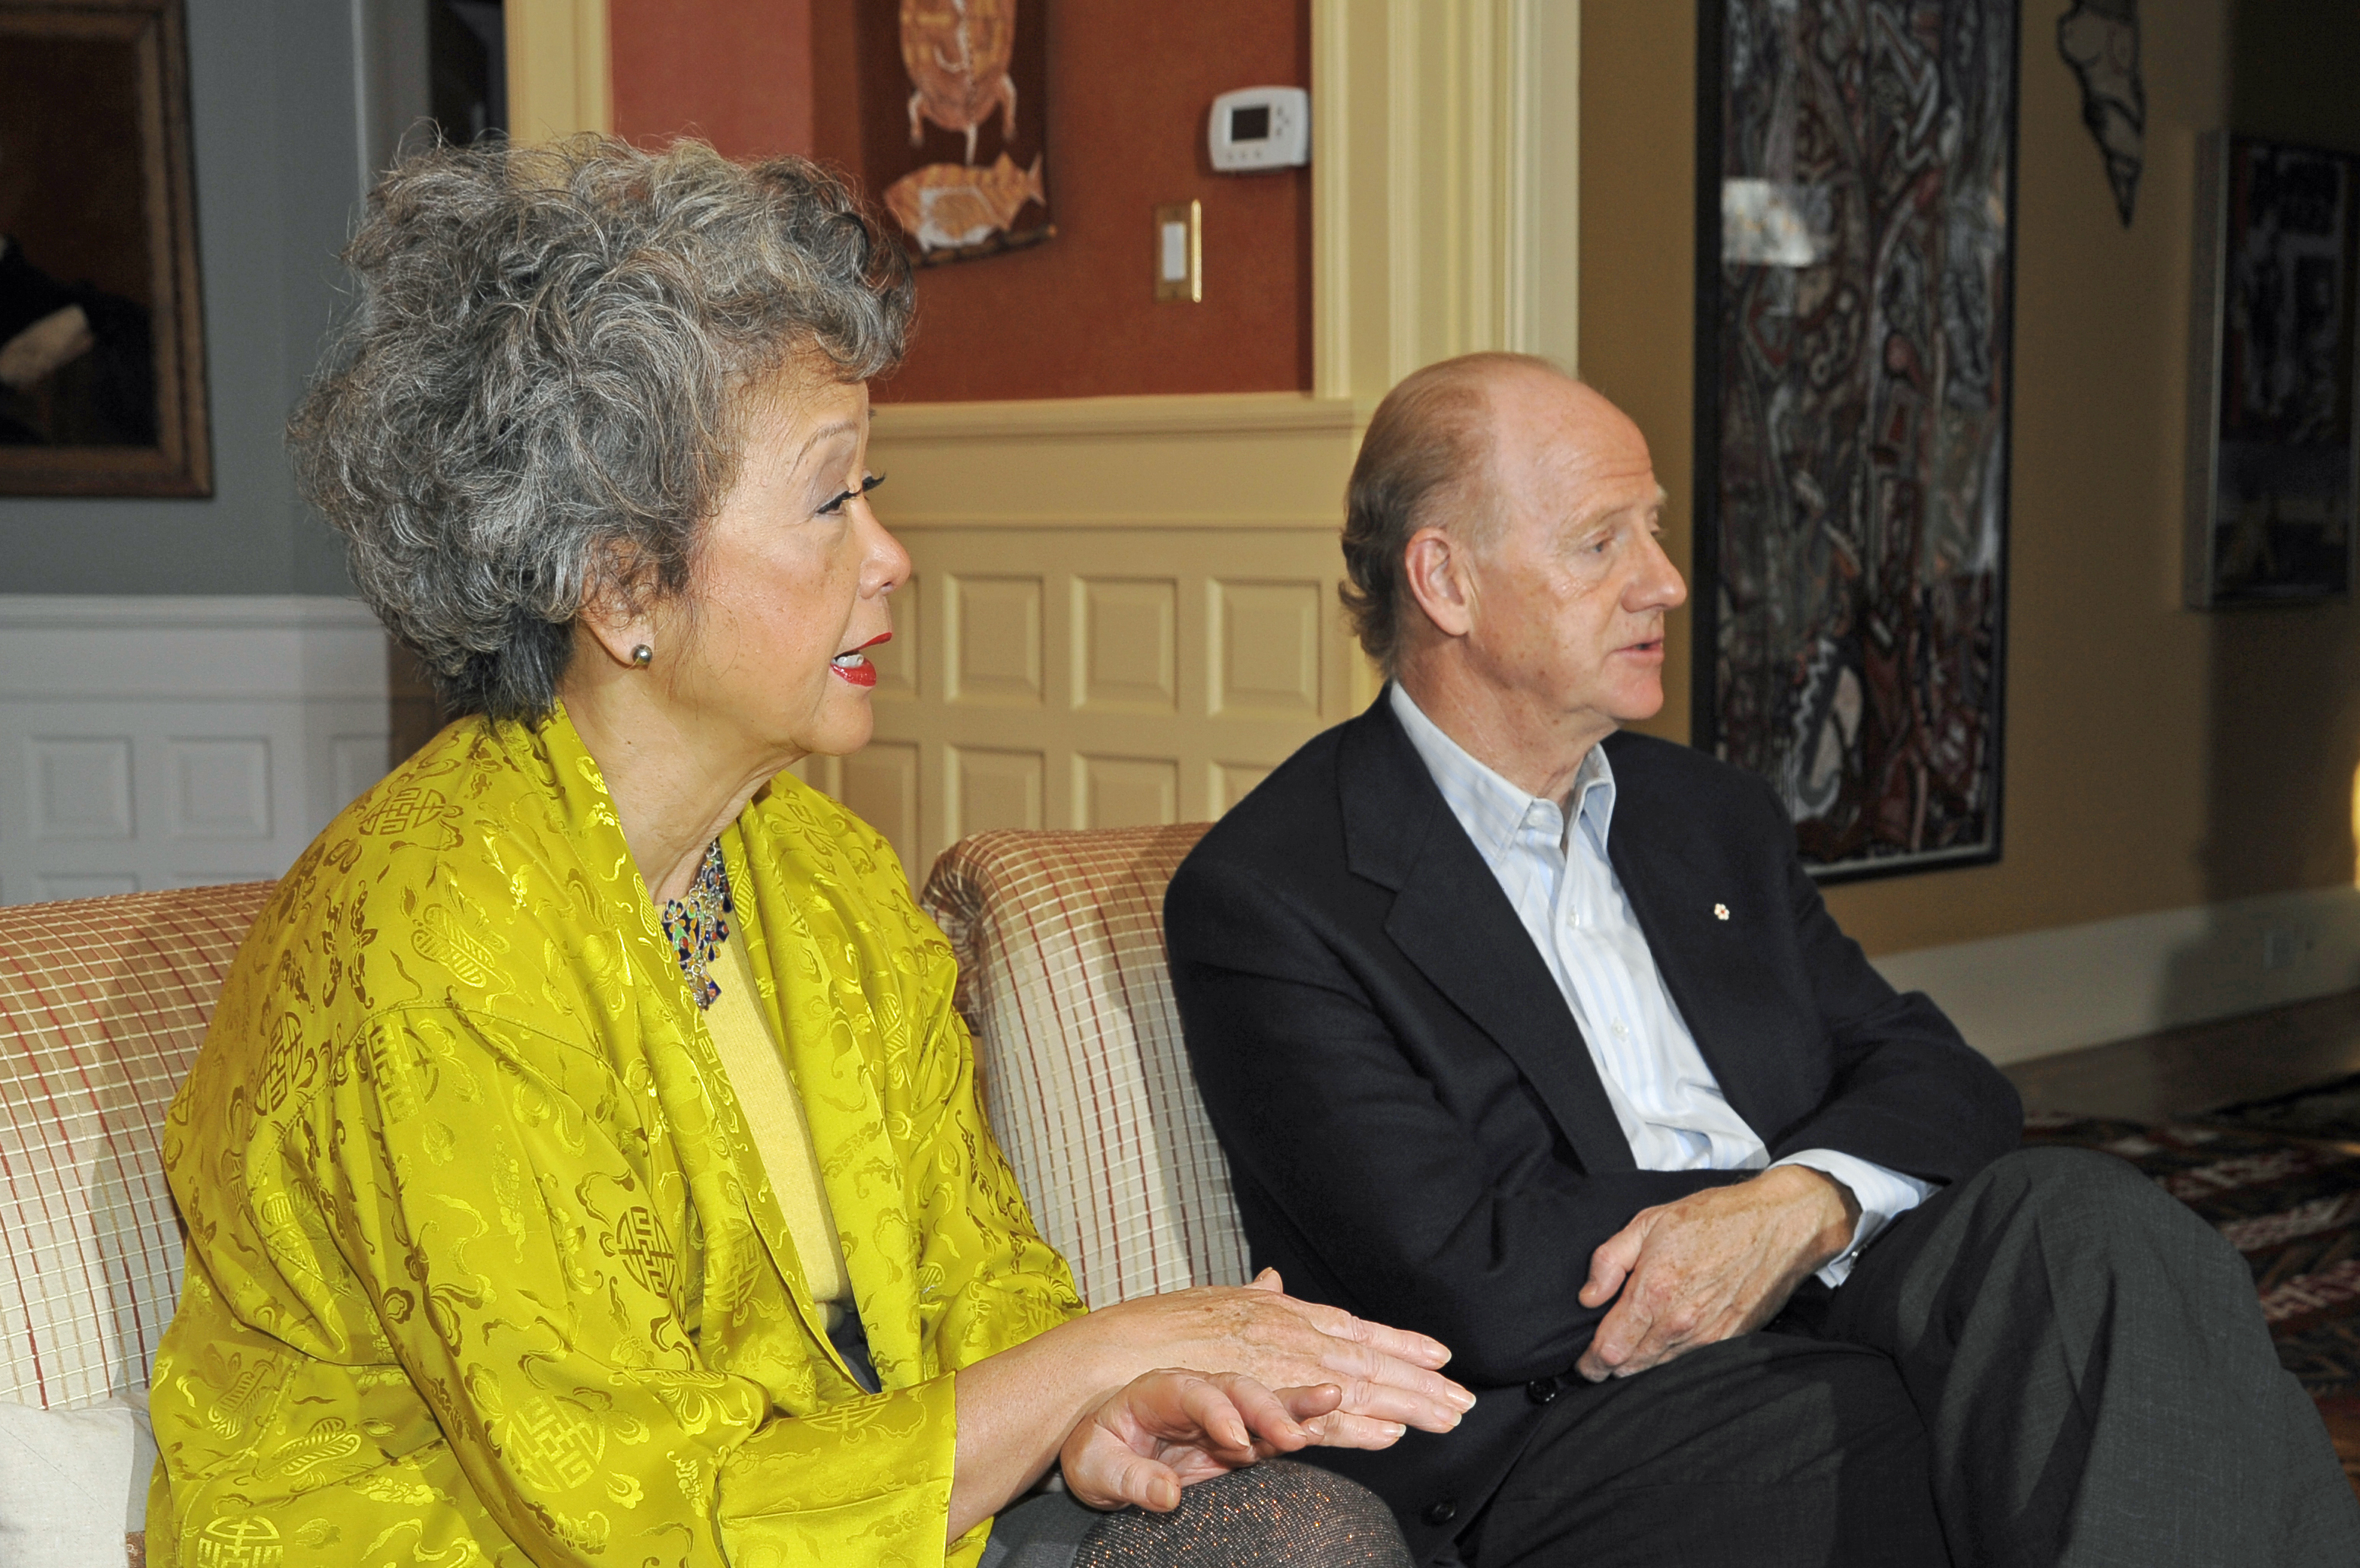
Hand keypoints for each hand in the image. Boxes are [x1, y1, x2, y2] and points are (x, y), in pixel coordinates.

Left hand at [1061, 1371, 1342, 1511]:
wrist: (1103, 1456)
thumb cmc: (1097, 1455)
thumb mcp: (1097, 1469)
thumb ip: (1132, 1480)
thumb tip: (1168, 1496)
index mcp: (1159, 1390)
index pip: (1193, 1392)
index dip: (1216, 1413)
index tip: (1235, 1440)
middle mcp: (1197, 1394)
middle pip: (1237, 1389)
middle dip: (1267, 1409)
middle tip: (1293, 1436)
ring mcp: (1221, 1415)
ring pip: (1263, 1402)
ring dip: (1296, 1405)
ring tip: (1330, 1400)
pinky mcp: (1238, 1441)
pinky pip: (1272, 1433)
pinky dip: (1299, 1427)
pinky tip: (1324, 1426)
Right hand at [1083, 1269, 1473, 1446]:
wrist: (1116, 1357)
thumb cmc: (1157, 1330)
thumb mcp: (1213, 1300)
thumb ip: (1250, 1296)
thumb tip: (1272, 1278)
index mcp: (1280, 1313)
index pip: (1354, 1327)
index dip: (1399, 1342)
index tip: (1439, 1355)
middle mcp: (1286, 1335)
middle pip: (1367, 1359)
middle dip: (1419, 1380)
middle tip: (1463, 1400)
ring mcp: (1276, 1371)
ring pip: (1354, 1387)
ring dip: (1404, 1403)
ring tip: (1445, 1418)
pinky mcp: (1260, 1409)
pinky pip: (1319, 1421)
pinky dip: (1358, 1429)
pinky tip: (1390, 1438)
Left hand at [1574, 1166, 1857, 1381]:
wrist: (1777, 1225)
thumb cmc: (1712, 1218)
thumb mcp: (1647, 1223)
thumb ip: (1609, 1261)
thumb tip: (1588, 1298)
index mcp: (1654, 1292)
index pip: (1609, 1350)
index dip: (1589, 1362)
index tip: (1582, 1360)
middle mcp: (1679, 1322)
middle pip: (1630, 1367)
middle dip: (1610, 1364)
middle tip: (1600, 1352)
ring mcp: (1707, 1336)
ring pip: (1658, 1368)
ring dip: (1639, 1363)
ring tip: (1629, 1345)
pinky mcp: (1729, 1340)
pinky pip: (1688, 1362)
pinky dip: (1670, 1357)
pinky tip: (1664, 1339)